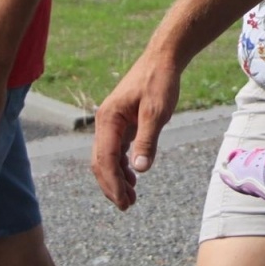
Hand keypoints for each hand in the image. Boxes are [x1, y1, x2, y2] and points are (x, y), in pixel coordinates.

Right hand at [90, 53, 180, 209]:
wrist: (163, 59)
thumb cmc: (159, 82)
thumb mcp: (156, 112)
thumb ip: (147, 140)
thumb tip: (139, 169)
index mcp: (108, 119)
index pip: (105, 159)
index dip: (113, 183)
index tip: (124, 201)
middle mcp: (105, 123)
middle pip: (101, 162)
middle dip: (112, 186)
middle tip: (127, 206)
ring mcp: (112, 123)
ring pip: (107, 158)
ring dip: (116, 179)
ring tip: (131, 197)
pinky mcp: (122, 123)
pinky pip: (116, 150)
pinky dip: (122, 166)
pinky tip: (133, 178)